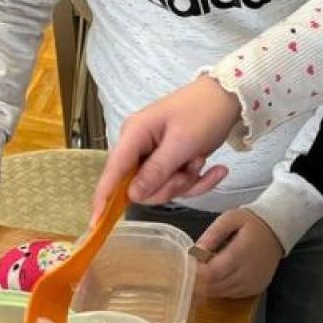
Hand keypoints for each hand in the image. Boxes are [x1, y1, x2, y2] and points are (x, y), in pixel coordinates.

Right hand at [94, 77, 239, 213]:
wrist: (229, 98)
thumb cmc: (203, 112)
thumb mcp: (182, 143)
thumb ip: (156, 170)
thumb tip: (133, 195)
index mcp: (134, 135)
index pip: (113, 171)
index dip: (103, 198)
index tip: (94, 223)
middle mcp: (139, 146)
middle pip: (141, 187)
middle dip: (170, 185)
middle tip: (192, 167)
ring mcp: (154, 155)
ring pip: (162, 188)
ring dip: (187, 181)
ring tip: (202, 160)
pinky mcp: (170, 161)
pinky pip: (177, 183)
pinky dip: (197, 180)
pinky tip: (216, 170)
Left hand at [195, 208, 283, 298]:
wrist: (277, 232)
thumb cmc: (251, 223)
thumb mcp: (229, 219)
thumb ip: (212, 234)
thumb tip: (195, 251)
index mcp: (241, 253)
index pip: (212, 273)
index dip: (195, 273)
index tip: (186, 265)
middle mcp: (248, 273)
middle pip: (214, 286)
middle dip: (198, 280)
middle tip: (190, 269)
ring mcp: (252, 284)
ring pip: (220, 293)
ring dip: (207, 286)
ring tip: (203, 271)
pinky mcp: (255, 290)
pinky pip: (230, 295)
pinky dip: (219, 288)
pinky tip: (217, 276)